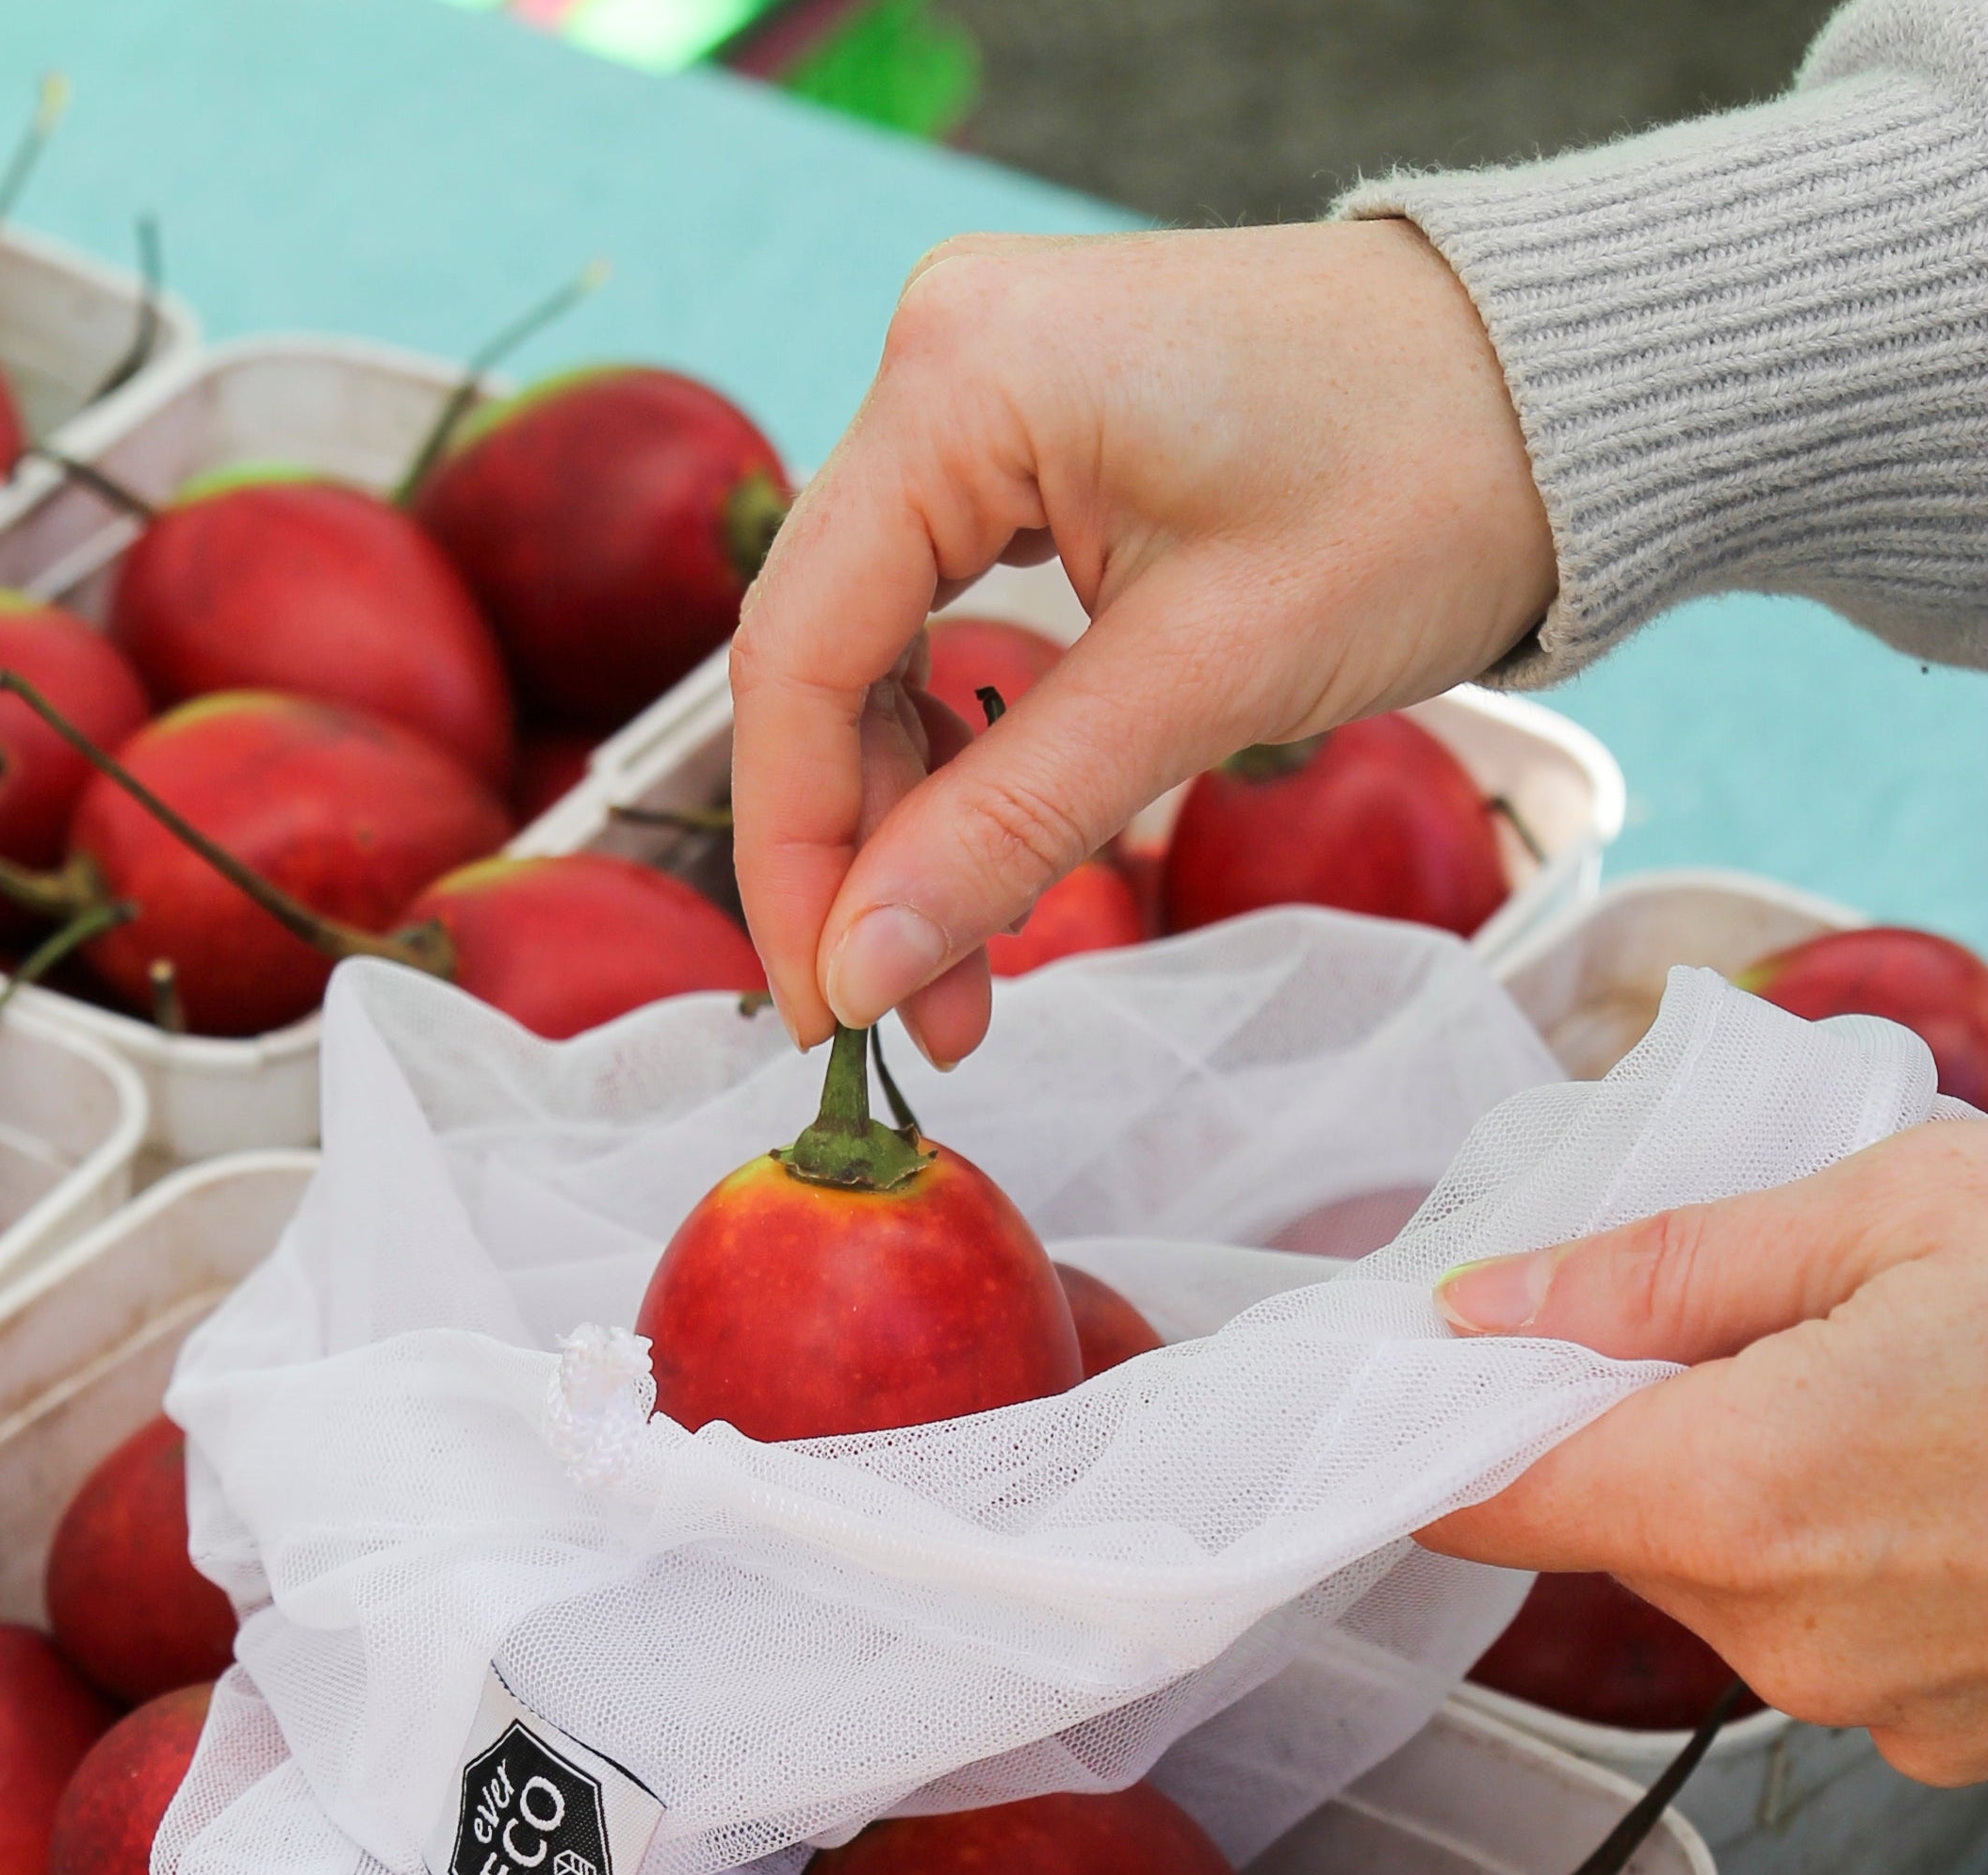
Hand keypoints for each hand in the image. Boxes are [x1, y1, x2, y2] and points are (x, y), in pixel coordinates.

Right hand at [728, 221, 1554, 1065]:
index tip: (822, 1010)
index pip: (799, 656)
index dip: (794, 855)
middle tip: (895, 1017)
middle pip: (820, 658)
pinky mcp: (1030, 443)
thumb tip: (856, 973)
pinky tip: (982, 865)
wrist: (1572, 389)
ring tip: (957, 978)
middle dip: (854, 857)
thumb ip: (1007, 827)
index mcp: (960, 379)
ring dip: (905, 823)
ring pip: (874, 655)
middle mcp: (939, 363)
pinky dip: (961, 755)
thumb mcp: (1208, 680)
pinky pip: (942, 620)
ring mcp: (979, 397)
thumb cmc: (1430, 486)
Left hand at [1417, 1124, 1987, 1786]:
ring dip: (1747, 1488)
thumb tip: (1481, 1306)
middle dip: (1632, 1425)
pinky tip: (1948, 1474)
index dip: (1436, 1424)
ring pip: (1716, 1582)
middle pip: (1607, 1529)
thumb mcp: (1894, 1209)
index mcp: (1746, 1497)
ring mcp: (1880, 1709)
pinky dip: (1843, 1553)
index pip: (1484, 1497)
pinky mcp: (1956, 1744)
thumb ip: (1661, 1270)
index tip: (1416, 1363)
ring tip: (1883, 1385)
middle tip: (1737, 1316)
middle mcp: (1790, 1639)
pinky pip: (1824, 1633)